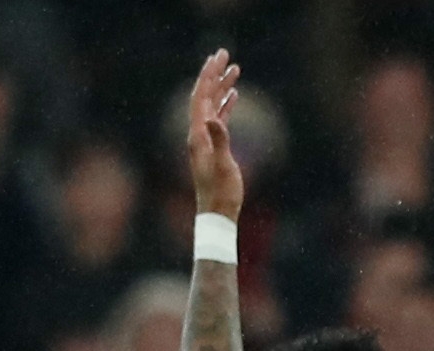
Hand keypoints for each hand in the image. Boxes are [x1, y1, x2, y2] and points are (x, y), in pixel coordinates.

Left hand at [186, 50, 243, 218]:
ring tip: (235, 69)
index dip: (209, 76)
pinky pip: (219, 118)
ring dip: (222, 87)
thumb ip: (221, 141)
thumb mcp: (224, 166)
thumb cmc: (222, 193)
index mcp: (198, 134)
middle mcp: (198, 133)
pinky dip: (226, 104)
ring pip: (212, 105)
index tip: (218, 57)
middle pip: (204, 96)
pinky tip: (234, 96)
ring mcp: (205, 139)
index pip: (201, 97)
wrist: (217, 213)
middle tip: (224, 53)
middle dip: (214, 74)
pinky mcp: (215, 146)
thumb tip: (215, 118)